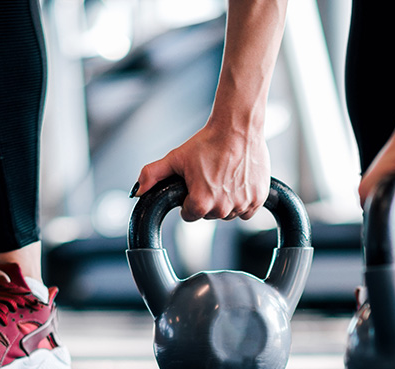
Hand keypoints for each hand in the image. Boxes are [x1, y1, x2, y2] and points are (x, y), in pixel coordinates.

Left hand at [134, 123, 270, 221]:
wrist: (238, 127)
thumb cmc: (208, 141)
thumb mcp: (175, 158)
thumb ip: (152, 175)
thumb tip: (137, 192)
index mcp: (201, 203)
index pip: (190, 215)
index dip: (188, 200)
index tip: (194, 185)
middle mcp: (223, 208)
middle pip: (209, 215)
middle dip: (207, 200)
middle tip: (209, 177)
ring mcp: (242, 204)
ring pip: (229, 214)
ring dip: (225, 201)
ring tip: (224, 178)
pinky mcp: (258, 199)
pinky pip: (247, 211)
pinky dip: (243, 201)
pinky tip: (237, 183)